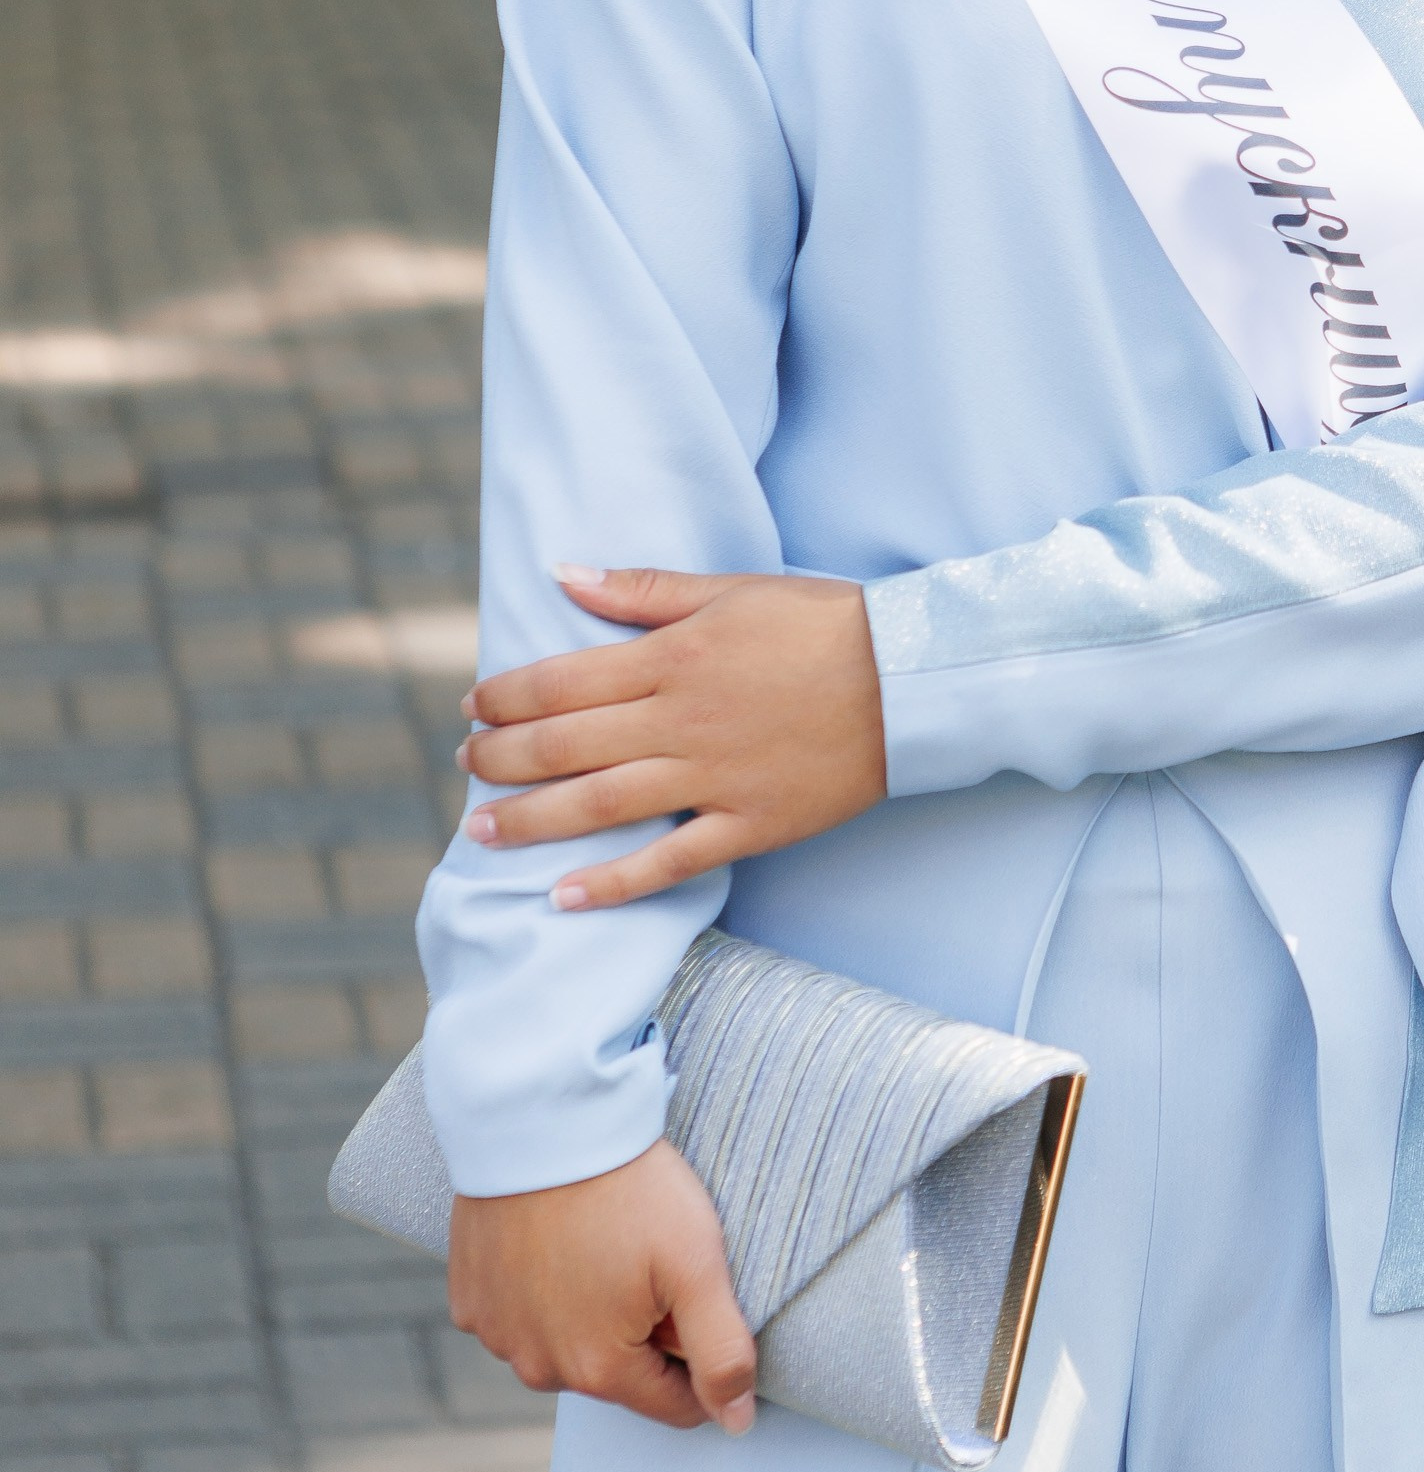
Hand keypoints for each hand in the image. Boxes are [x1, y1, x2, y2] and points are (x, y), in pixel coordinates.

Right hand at [449, 1141, 757, 1432]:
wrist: (541, 1119)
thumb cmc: (627, 1188)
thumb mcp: (696, 1265)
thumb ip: (723, 1354)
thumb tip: (737, 1423)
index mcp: (599, 1370)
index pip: (676, 1404)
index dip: (701, 1357)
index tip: (696, 1298)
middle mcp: (538, 1369)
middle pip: (618, 1375)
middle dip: (644, 1333)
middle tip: (648, 1258)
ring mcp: (498, 1335)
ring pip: (566, 1346)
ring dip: (588, 1314)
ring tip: (601, 1243)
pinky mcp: (469, 1299)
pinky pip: (519, 1316)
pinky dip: (540, 1292)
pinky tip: (555, 1242)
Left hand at [456, 566, 886, 908]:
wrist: (912, 678)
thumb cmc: (823, 622)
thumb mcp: (732, 590)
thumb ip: (643, 591)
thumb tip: (562, 575)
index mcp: (674, 657)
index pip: (562, 680)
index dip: (506, 696)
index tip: (472, 706)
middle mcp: (681, 721)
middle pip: (564, 746)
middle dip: (501, 757)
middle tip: (465, 763)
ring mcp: (713, 778)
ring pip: (599, 805)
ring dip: (530, 820)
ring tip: (481, 831)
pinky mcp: (748, 824)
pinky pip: (668, 863)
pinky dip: (611, 884)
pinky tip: (562, 896)